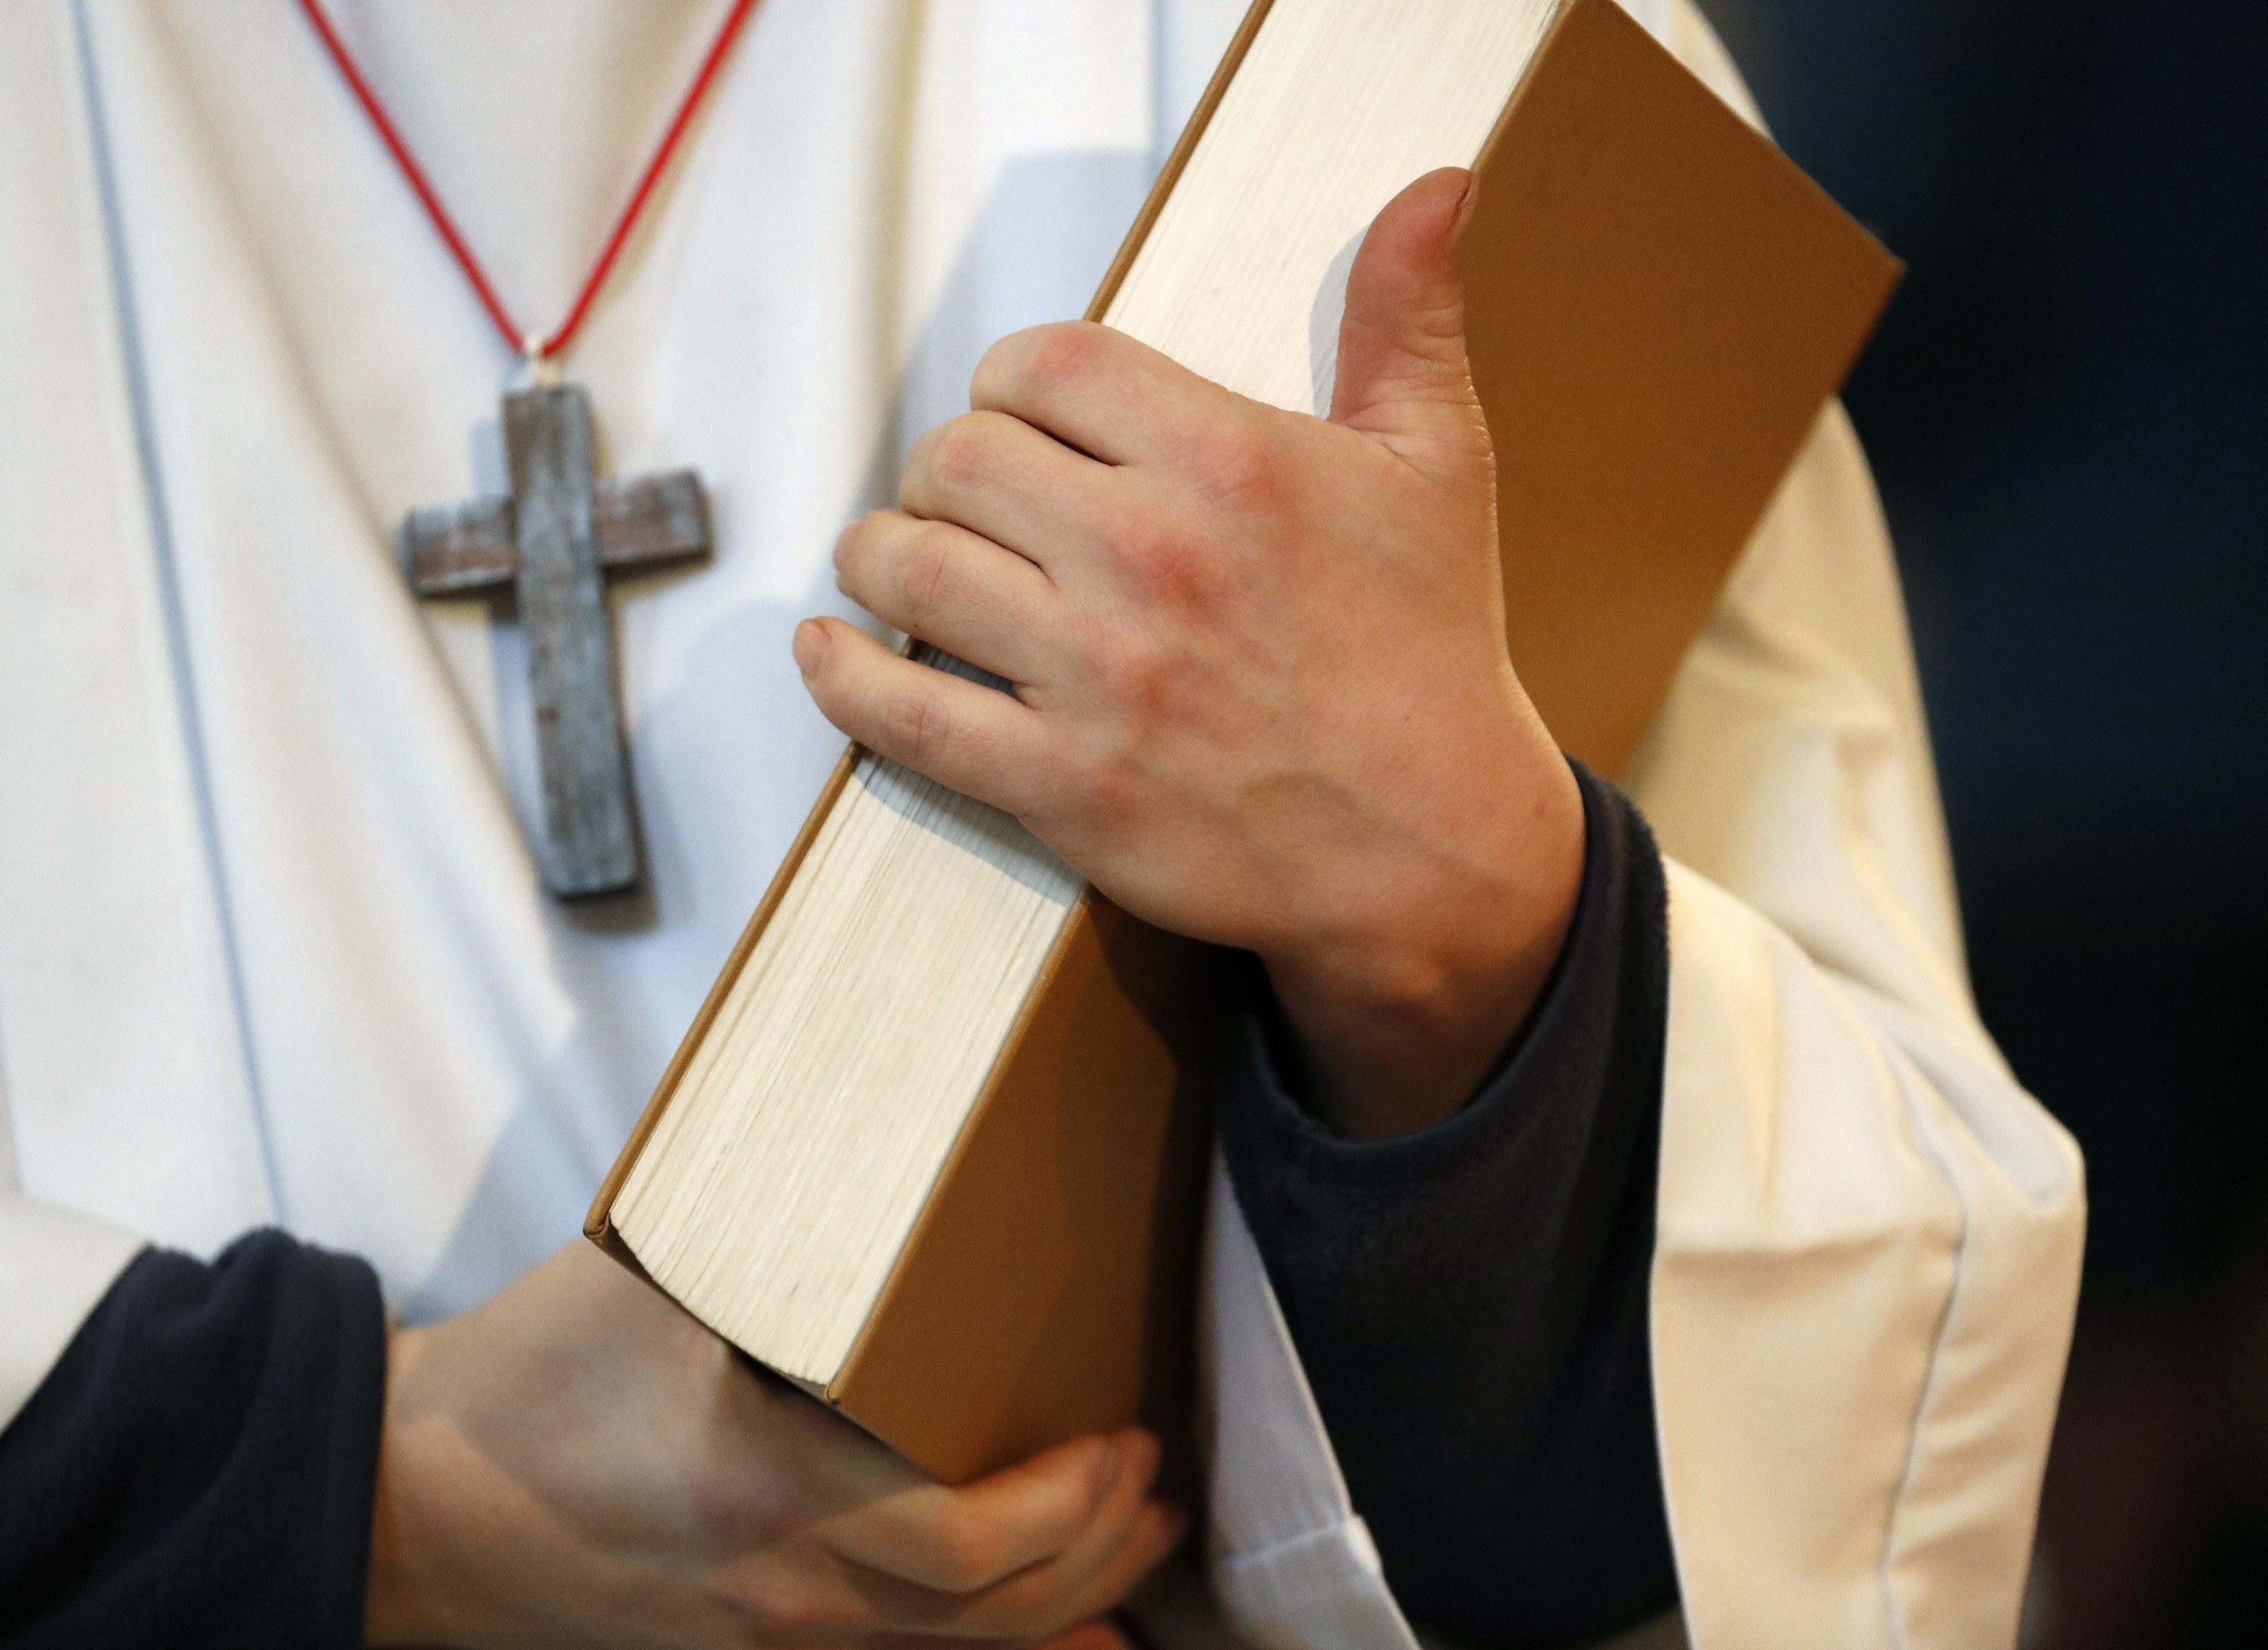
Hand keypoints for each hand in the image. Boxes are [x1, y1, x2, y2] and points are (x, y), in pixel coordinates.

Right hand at [366, 1241, 1180, 1649]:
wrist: (410, 1505)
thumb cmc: (521, 1383)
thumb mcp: (648, 1277)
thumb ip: (767, 1228)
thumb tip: (875, 1131)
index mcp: (768, 1498)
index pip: (969, 1543)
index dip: (1070, 1502)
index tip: (1120, 1433)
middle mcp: (783, 1603)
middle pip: (995, 1616)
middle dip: (1101, 1548)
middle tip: (1155, 1474)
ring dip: (1071, 1607)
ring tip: (1137, 1546)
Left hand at [795, 168, 1583, 1136]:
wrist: (1435, 845)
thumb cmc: (1430, 651)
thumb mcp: (1437, 465)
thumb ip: (1406, 317)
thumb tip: (1433, 187)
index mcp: (1229, 464)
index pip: (1043, 365)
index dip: (1011, 382)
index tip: (1019, 417)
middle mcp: (1151, 560)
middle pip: (959, 457)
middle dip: (947, 470)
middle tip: (963, 500)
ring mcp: (1099, 680)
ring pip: (909, 567)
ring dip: (879, 554)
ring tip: (893, 560)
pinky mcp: (1064, 786)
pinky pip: (903, 712)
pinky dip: (842, 674)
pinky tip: (830, 648)